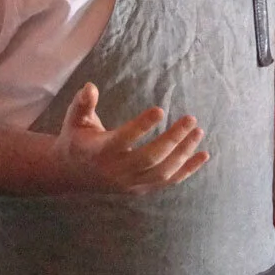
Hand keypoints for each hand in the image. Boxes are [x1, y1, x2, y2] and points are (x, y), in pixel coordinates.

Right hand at [51, 84, 207, 194]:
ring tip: (198, 131)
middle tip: (190, 119)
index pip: (124, 139)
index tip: (160, 109)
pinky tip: (203, 155)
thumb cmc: (76, 139)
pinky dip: (187, 170)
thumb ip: (83, 103)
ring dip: (183, 153)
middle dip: (173, 139)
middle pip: (150, 158)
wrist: (72, 174)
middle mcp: (116, 170)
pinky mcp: (140, 189)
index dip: (142, 126)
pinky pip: (167, 182)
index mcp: (100, 151)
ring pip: (162, 172)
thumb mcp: (74, 119)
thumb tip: (90, 86)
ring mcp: (130, 183)